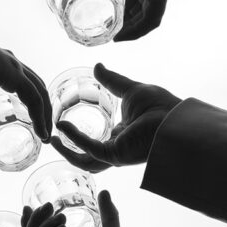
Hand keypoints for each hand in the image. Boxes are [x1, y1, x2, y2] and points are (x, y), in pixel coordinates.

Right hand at [0, 34, 52, 146]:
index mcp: (0, 69)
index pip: (26, 87)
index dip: (33, 107)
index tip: (36, 127)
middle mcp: (11, 67)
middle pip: (37, 89)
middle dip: (44, 112)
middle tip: (45, 135)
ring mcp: (13, 68)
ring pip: (40, 93)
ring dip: (46, 116)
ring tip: (46, 137)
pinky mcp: (12, 73)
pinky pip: (34, 97)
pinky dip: (41, 115)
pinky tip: (41, 132)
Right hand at [46, 0, 172, 40]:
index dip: (122, 8)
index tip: (108, 18)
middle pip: (140, 7)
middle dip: (126, 22)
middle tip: (109, 33)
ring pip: (147, 17)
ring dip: (132, 31)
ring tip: (114, 38)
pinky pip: (152, 19)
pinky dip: (138, 31)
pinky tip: (122, 36)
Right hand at [50, 63, 180, 172]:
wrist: (174, 118)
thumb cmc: (159, 106)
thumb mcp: (129, 89)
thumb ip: (111, 81)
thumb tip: (97, 66)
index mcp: (121, 135)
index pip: (96, 141)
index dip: (78, 136)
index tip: (62, 123)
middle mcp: (117, 147)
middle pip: (87, 157)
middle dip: (68, 151)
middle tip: (53, 138)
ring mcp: (116, 154)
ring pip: (85, 160)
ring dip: (67, 152)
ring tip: (52, 139)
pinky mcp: (115, 155)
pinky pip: (89, 149)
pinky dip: (75, 139)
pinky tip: (63, 126)